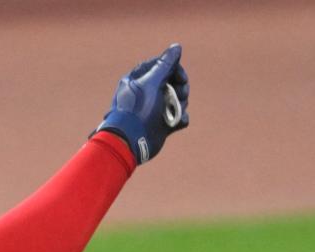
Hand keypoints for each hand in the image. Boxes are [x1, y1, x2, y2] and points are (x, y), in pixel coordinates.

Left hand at [94, 43, 188, 164]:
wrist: (132, 140)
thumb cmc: (138, 109)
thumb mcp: (152, 83)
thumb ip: (165, 64)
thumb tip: (176, 47)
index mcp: (138, 81)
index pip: (161, 66)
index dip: (174, 69)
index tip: (180, 78)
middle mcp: (146, 93)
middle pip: (172, 82)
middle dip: (180, 88)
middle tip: (182, 94)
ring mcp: (154, 109)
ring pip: (177, 99)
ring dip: (181, 104)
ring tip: (177, 111)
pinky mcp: (161, 124)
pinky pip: (177, 116)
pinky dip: (180, 118)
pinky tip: (177, 122)